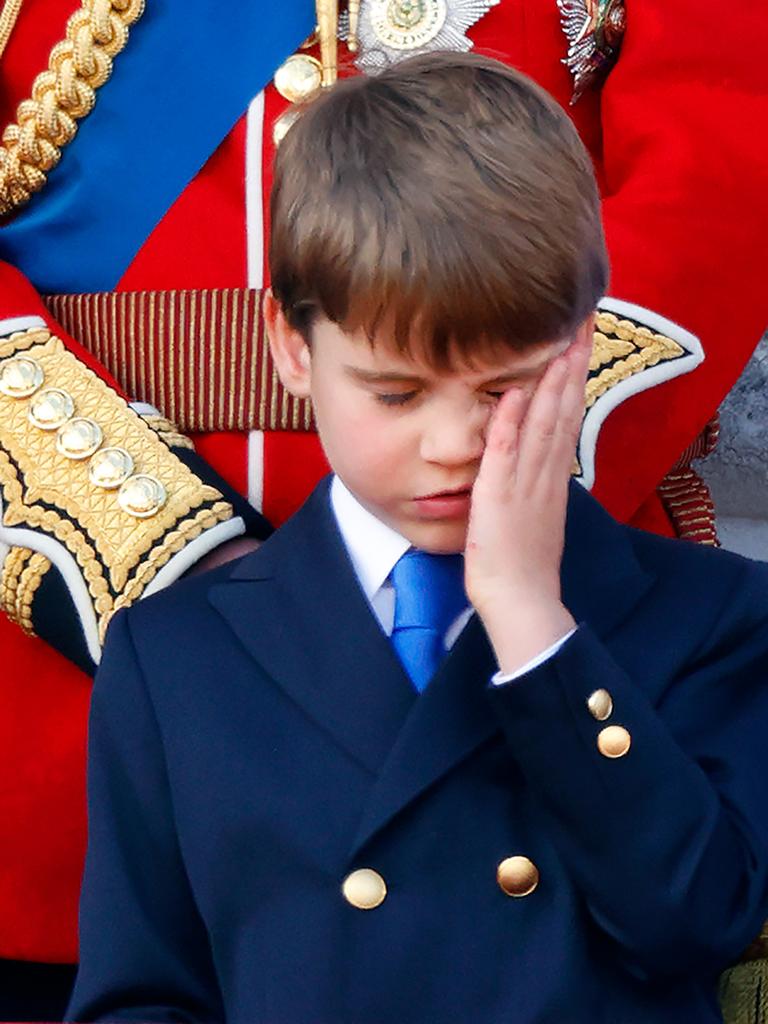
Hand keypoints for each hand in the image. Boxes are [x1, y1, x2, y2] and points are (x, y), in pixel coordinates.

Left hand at [464, 329, 591, 672]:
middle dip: (572, 364)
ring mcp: (525, 486)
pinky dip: (509, 422)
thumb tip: (536, 459)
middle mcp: (545, 475)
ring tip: (561, 340)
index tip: (578, 342)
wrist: (522, 604)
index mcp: (553, 478)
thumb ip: (535, 484)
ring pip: (543, 425)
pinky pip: (505, 455)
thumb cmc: (522, 566)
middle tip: (582, 322)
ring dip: (551, 381)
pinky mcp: (499, 500)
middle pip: (563, 411)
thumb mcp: (534, 516)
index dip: (572, 378)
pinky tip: (514, 392)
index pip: (566, 417)